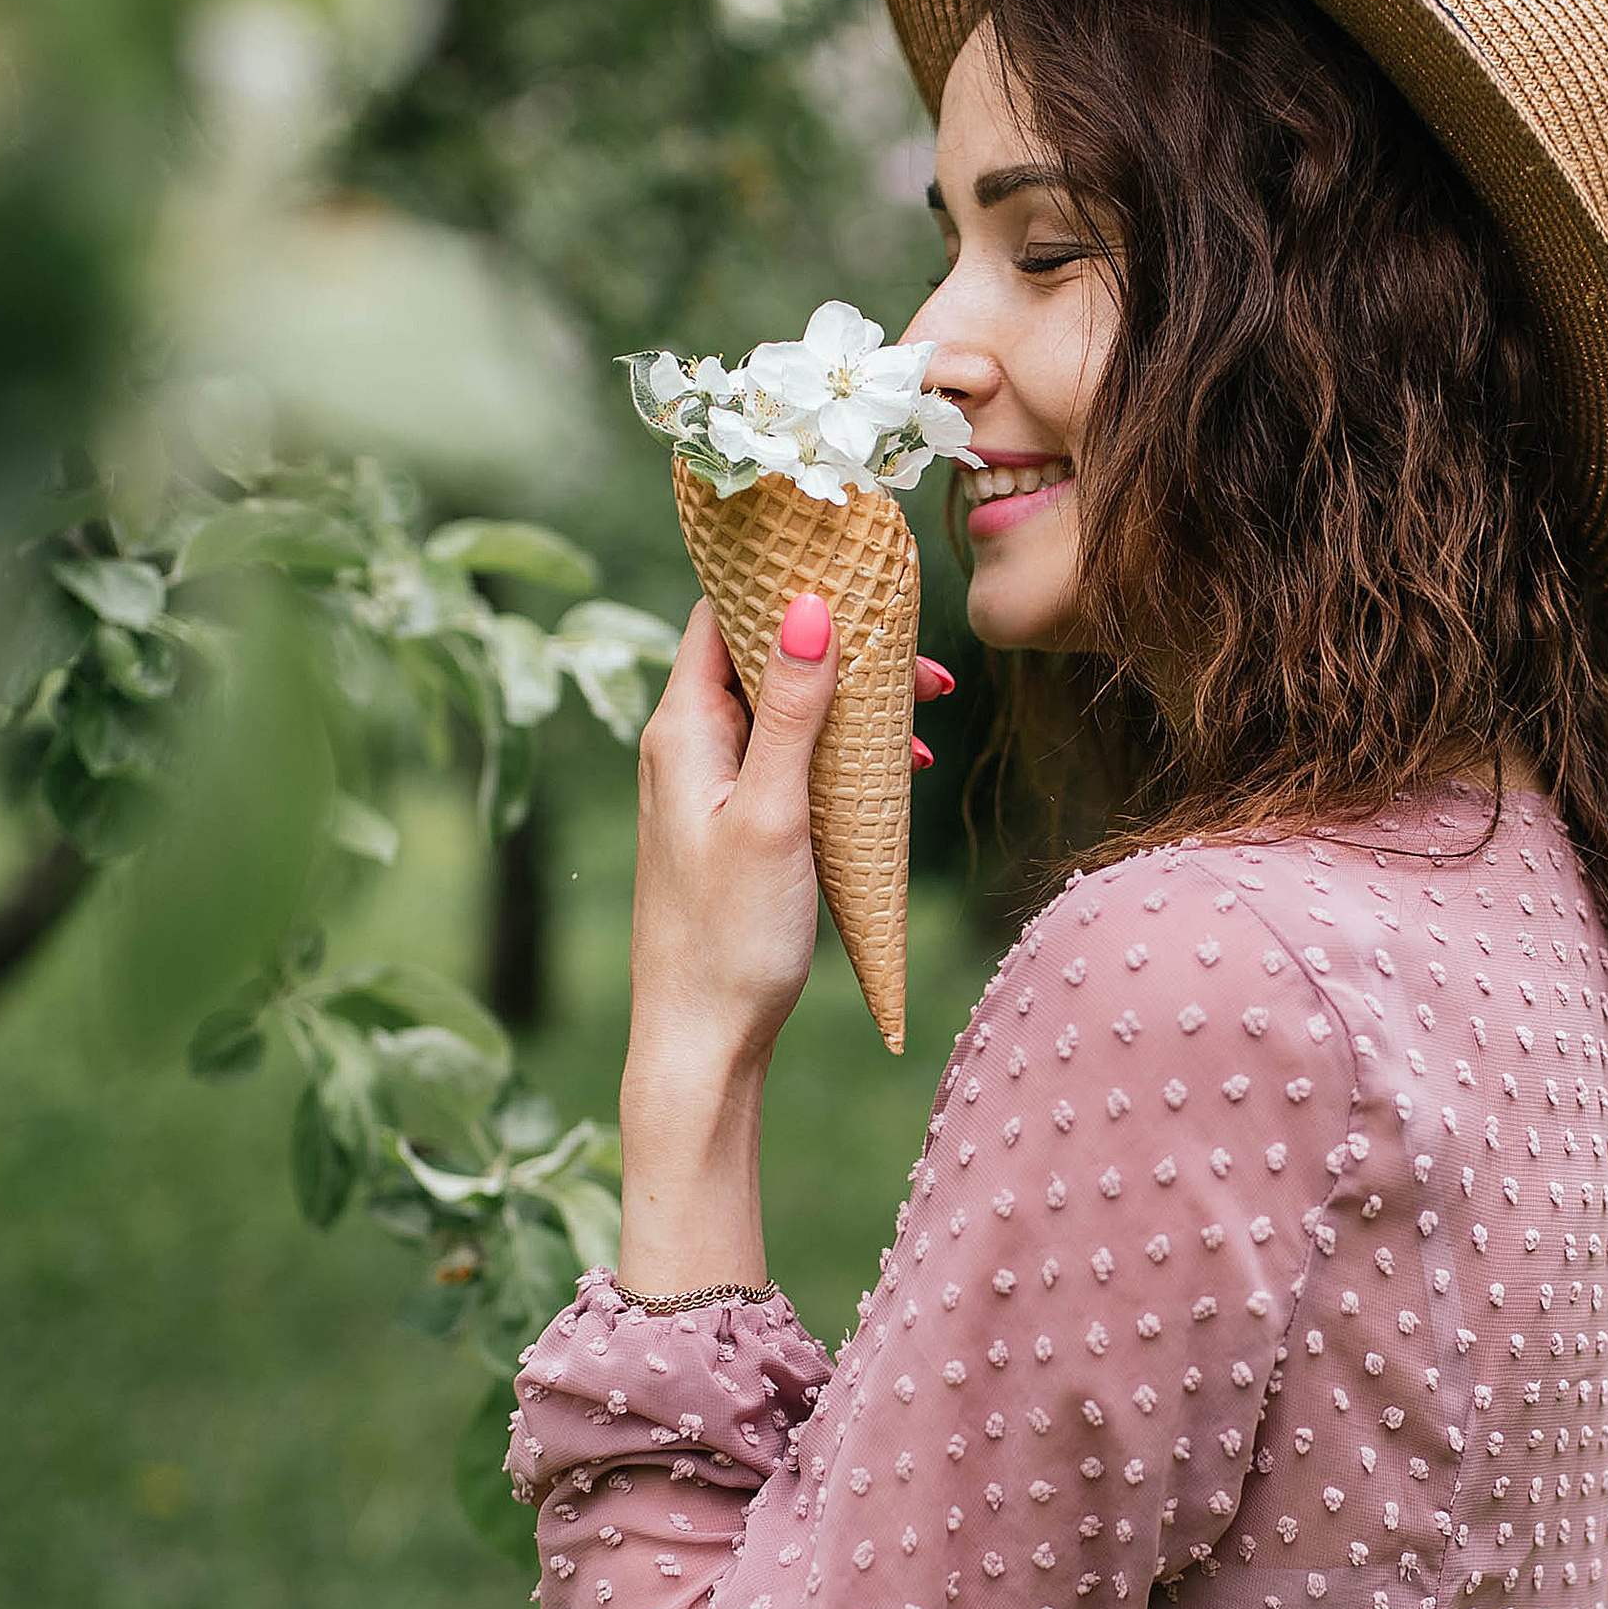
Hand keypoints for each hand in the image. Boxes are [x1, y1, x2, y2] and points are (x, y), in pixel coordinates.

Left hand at [624, 601, 957, 1083]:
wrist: (703, 1040)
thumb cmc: (731, 936)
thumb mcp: (773, 813)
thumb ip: (789, 709)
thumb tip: (807, 605)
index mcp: (682, 728)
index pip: (721, 611)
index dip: (782, 579)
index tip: (855, 568)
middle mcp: (686, 745)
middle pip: (763, 654)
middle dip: (843, 646)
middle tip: (922, 665)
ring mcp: (709, 783)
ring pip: (784, 708)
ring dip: (852, 704)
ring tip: (925, 718)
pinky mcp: (733, 821)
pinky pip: (788, 757)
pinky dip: (840, 752)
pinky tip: (891, 774)